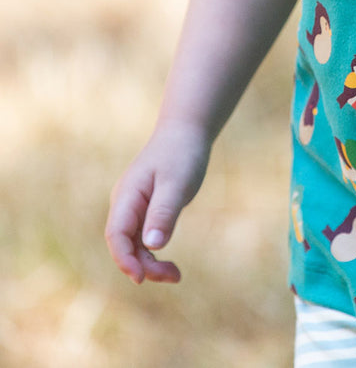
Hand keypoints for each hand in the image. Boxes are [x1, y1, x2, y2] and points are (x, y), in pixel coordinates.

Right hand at [105, 119, 211, 284]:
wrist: (186, 131)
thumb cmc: (182, 154)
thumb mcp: (176, 183)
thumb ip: (163, 212)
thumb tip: (152, 246)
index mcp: (127, 195)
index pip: (116, 234)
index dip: (125, 259)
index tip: (141, 278)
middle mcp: (125, 204)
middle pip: (124, 244)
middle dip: (144, 265)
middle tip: (174, 276)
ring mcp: (134, 207)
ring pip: (134, 244)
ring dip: (151, 263)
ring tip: (176, 275)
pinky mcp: (146, 210)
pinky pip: (144, 238)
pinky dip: (155, 252)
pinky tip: (170, 264)